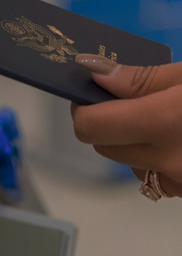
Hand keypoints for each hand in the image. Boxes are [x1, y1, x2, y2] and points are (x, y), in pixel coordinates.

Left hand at [71, 54, 181, 197]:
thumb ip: (142, 78)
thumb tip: (94, 73)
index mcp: (165, 122)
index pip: (91, 125)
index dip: (83, 105)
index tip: (89, 85)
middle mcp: (169, 161)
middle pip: (104, 144)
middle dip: (106, 119)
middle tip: (125, 94)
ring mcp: (180, 182)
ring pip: (128, 163)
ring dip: (132, 141)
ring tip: (160, 114)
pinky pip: (155, 177)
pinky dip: (155, 158)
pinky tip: (175, 137)